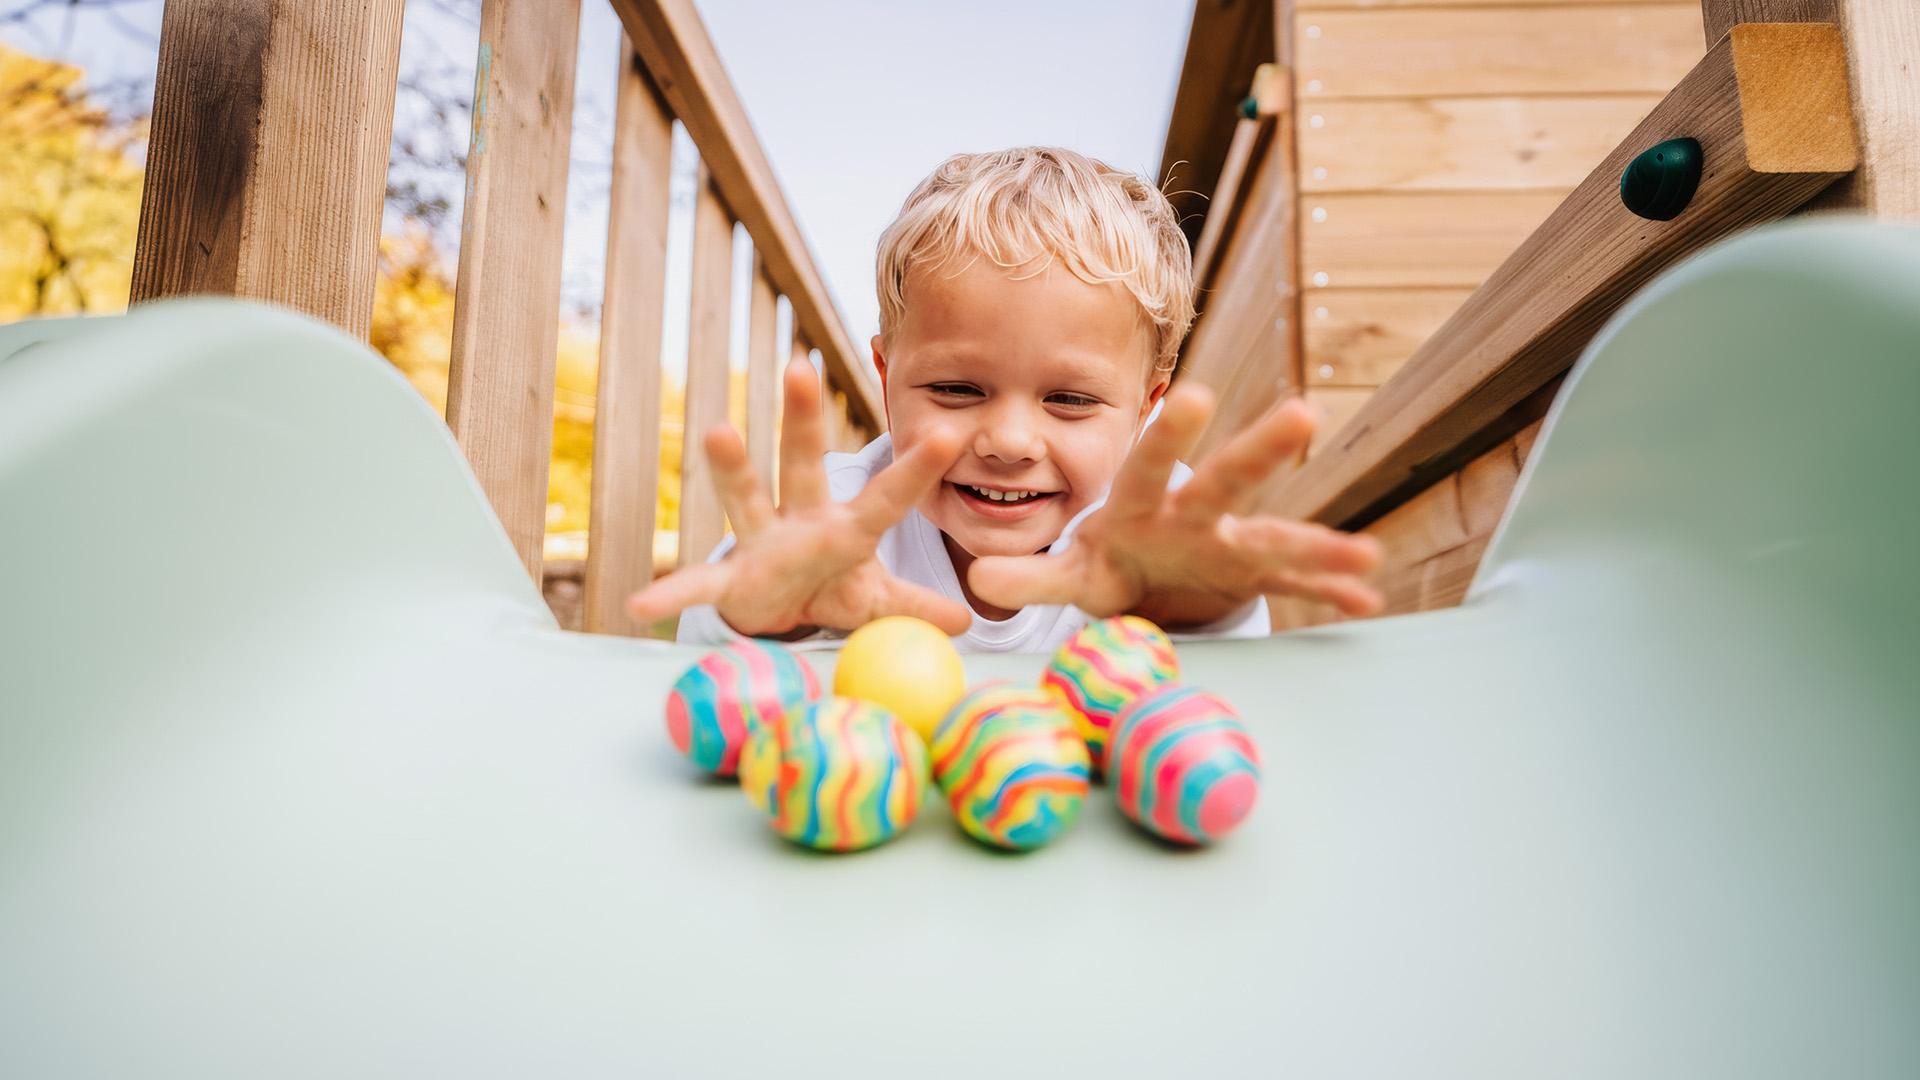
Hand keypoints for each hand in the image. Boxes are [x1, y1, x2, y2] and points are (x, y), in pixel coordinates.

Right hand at [626, 358, 972, 636]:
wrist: (778, 613)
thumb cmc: (832, 589)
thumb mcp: (877, 602)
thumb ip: (915, 607)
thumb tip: (965, 622)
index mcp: (847, 528)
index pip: (889, 495)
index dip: (917, 470)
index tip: (949, 436)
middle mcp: (801, 521)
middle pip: (804, 463)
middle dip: (803, 419)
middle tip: (800, 366)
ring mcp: (761, 544)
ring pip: (746, 496)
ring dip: (731, 466)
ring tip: (717, 431)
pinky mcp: (730, 580)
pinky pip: (698, 585)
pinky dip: (671, 594)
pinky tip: (641, 604)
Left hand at [966, 386, 1384, 626]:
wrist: (1140, 579)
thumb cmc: (1104, 564)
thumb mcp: (1067, 576)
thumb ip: (1030, 577)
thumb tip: (980, 582)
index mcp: (1140, 506)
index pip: (1147, 464)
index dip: (1167, 435)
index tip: (1188, 392)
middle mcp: (1192, 514)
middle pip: (1227, 479)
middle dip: (1261, 450)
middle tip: (1302, 411)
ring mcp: (1229, 543)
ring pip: (1276, 535)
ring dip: (1319, 543)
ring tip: (1367, 551)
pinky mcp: (1252, 576)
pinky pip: (1293, 584)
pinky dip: (1328, 592)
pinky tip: (1366, 600)